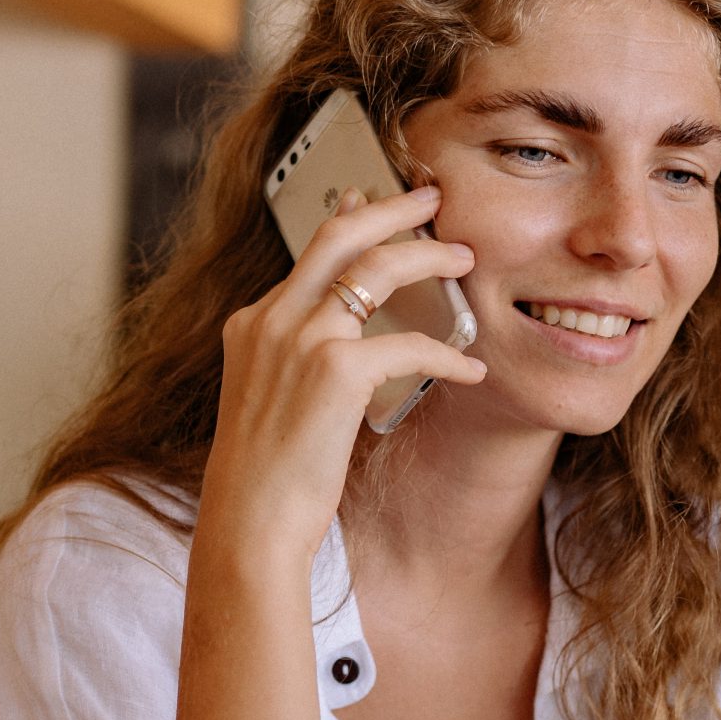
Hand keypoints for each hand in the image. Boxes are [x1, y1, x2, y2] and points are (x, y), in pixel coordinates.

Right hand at [202, 183, 485, 563]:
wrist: (249, 523)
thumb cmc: (266, 479)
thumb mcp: (269, 402)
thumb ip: (295, 361)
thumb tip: (342, 345)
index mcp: (252, 324)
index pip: (308, 253)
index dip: (348, 220)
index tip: (371, 197)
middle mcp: (271, 320)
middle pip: (339, 233)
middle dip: (392, 206)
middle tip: (432, 197)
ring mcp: (300, 340)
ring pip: (377, 268)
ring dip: (429, 257)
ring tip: (465, 260)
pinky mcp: (335, 371)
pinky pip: (409, 342)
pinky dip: (447, 352)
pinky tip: (471, 369)